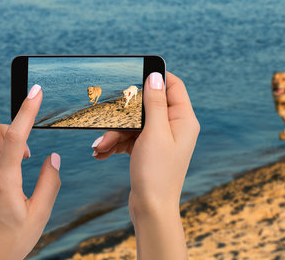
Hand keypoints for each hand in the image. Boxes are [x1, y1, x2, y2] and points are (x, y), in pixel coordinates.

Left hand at [0, 85, 60, 259]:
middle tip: (26, 150)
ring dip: (3, 142)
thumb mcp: (39, 215)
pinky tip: (5, 173)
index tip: (35, 92)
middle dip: (12, 128)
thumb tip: (52, 158)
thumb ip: (49, 182)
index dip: (26, 110)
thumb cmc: (11, 241)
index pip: (14, 136)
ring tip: (18, 165)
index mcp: (3, 181)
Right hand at [92, 72, 198, 259]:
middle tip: (108, 119)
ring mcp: (162, 139)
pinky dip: (116, 143)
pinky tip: (101, 152)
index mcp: (184, 119)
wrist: (151, 209)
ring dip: (115, 132)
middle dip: (125, 114)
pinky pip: (131, 137)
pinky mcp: (150, 149)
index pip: (174, 86)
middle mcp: (175, 126)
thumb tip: (155, 76)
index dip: (156, 77)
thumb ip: (155, 103)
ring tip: (99, 146)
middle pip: (148, 105)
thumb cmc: (157, 172)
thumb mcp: (154, 132)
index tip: (134, 74)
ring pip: (136, 123)